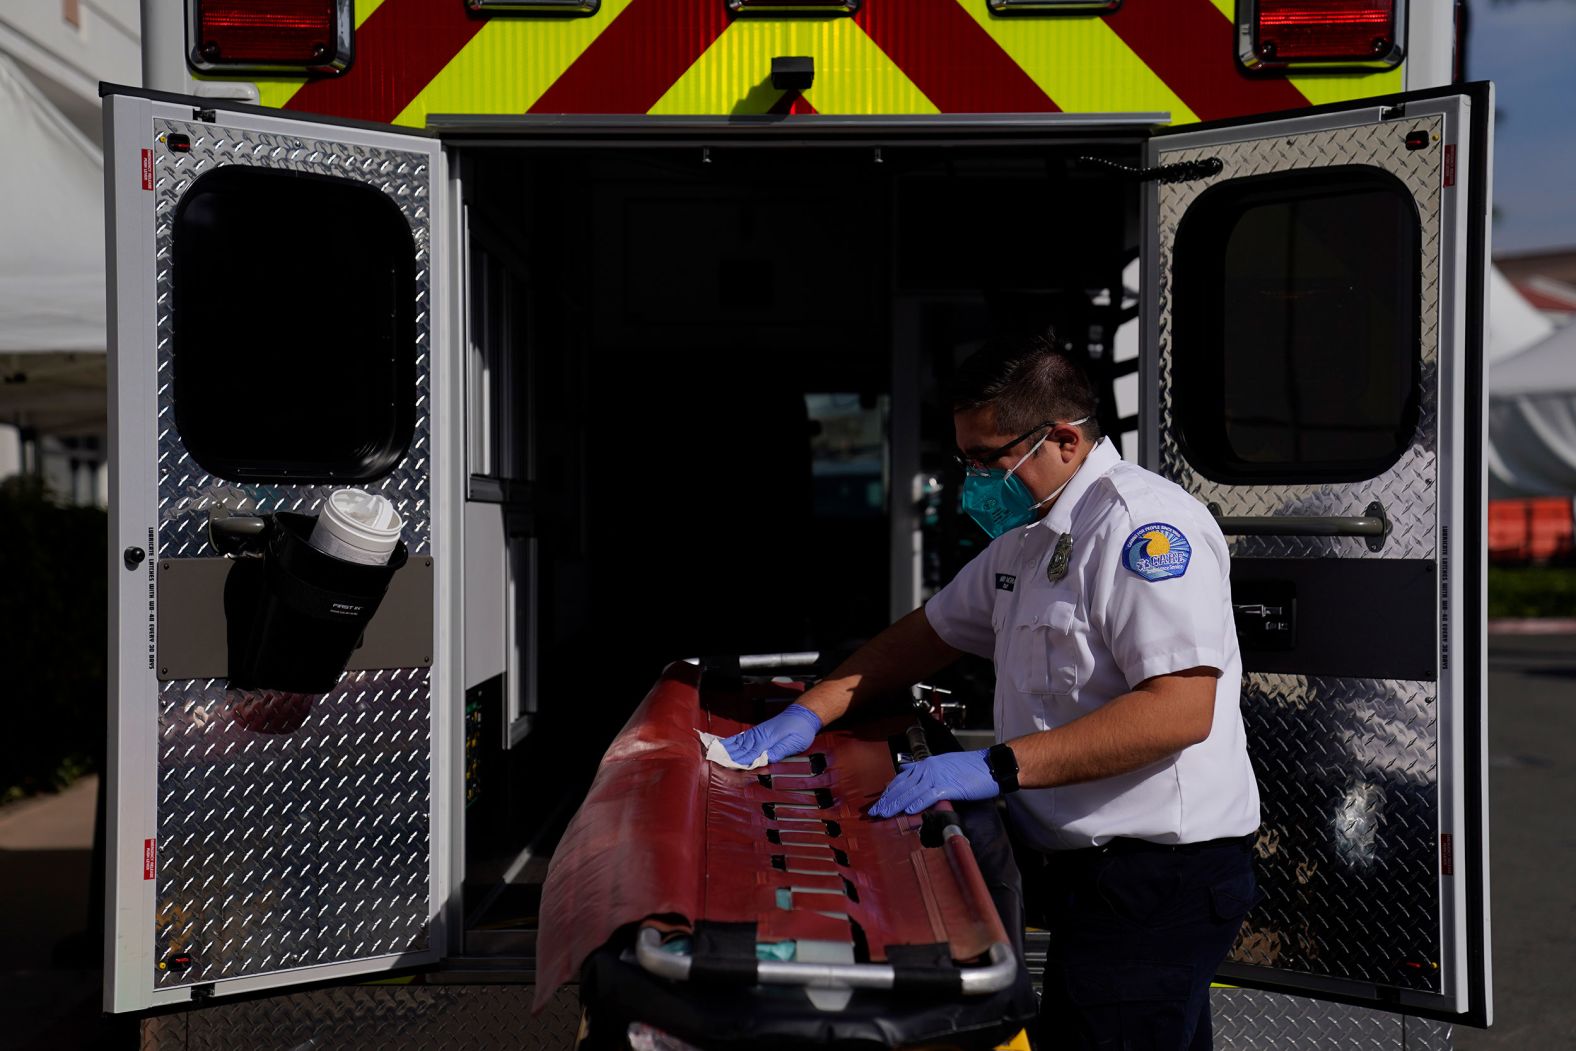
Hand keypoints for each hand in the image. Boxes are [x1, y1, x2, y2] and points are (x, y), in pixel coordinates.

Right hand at [720, 703, 822, 765]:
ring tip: (713, 752)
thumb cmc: (801, 730)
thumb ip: (778, 751)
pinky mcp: (759, 731)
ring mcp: (758, 732)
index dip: (737, 762)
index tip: (725, 767)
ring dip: (726, 748)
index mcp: (767, 740)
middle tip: (712, 760)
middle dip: (726, 755)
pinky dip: (733, 741)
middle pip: (740, 748)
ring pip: (739, 742)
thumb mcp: (793, 744)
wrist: (804, 714)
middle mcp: (759, 736)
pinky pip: (743, 737)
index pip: (749, 754)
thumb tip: (763, 760)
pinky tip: (726, 743)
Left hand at [868, 749, 998, 817]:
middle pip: (903, 785)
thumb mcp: (944, 764)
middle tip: (875, 811)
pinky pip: (930, 795)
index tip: (880, 801)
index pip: (902, 778)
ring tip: (885, 813)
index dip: (889, 791)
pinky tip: (909, 810)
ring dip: (897, 803)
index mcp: (927, 764)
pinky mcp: (949, 786)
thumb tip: (907, 771)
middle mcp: (929, 768)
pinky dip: (918, 803)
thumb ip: (926, 770)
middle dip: (888, 799)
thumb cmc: (970, 768)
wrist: (991, 765)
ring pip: (912, 791)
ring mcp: (938, 777)